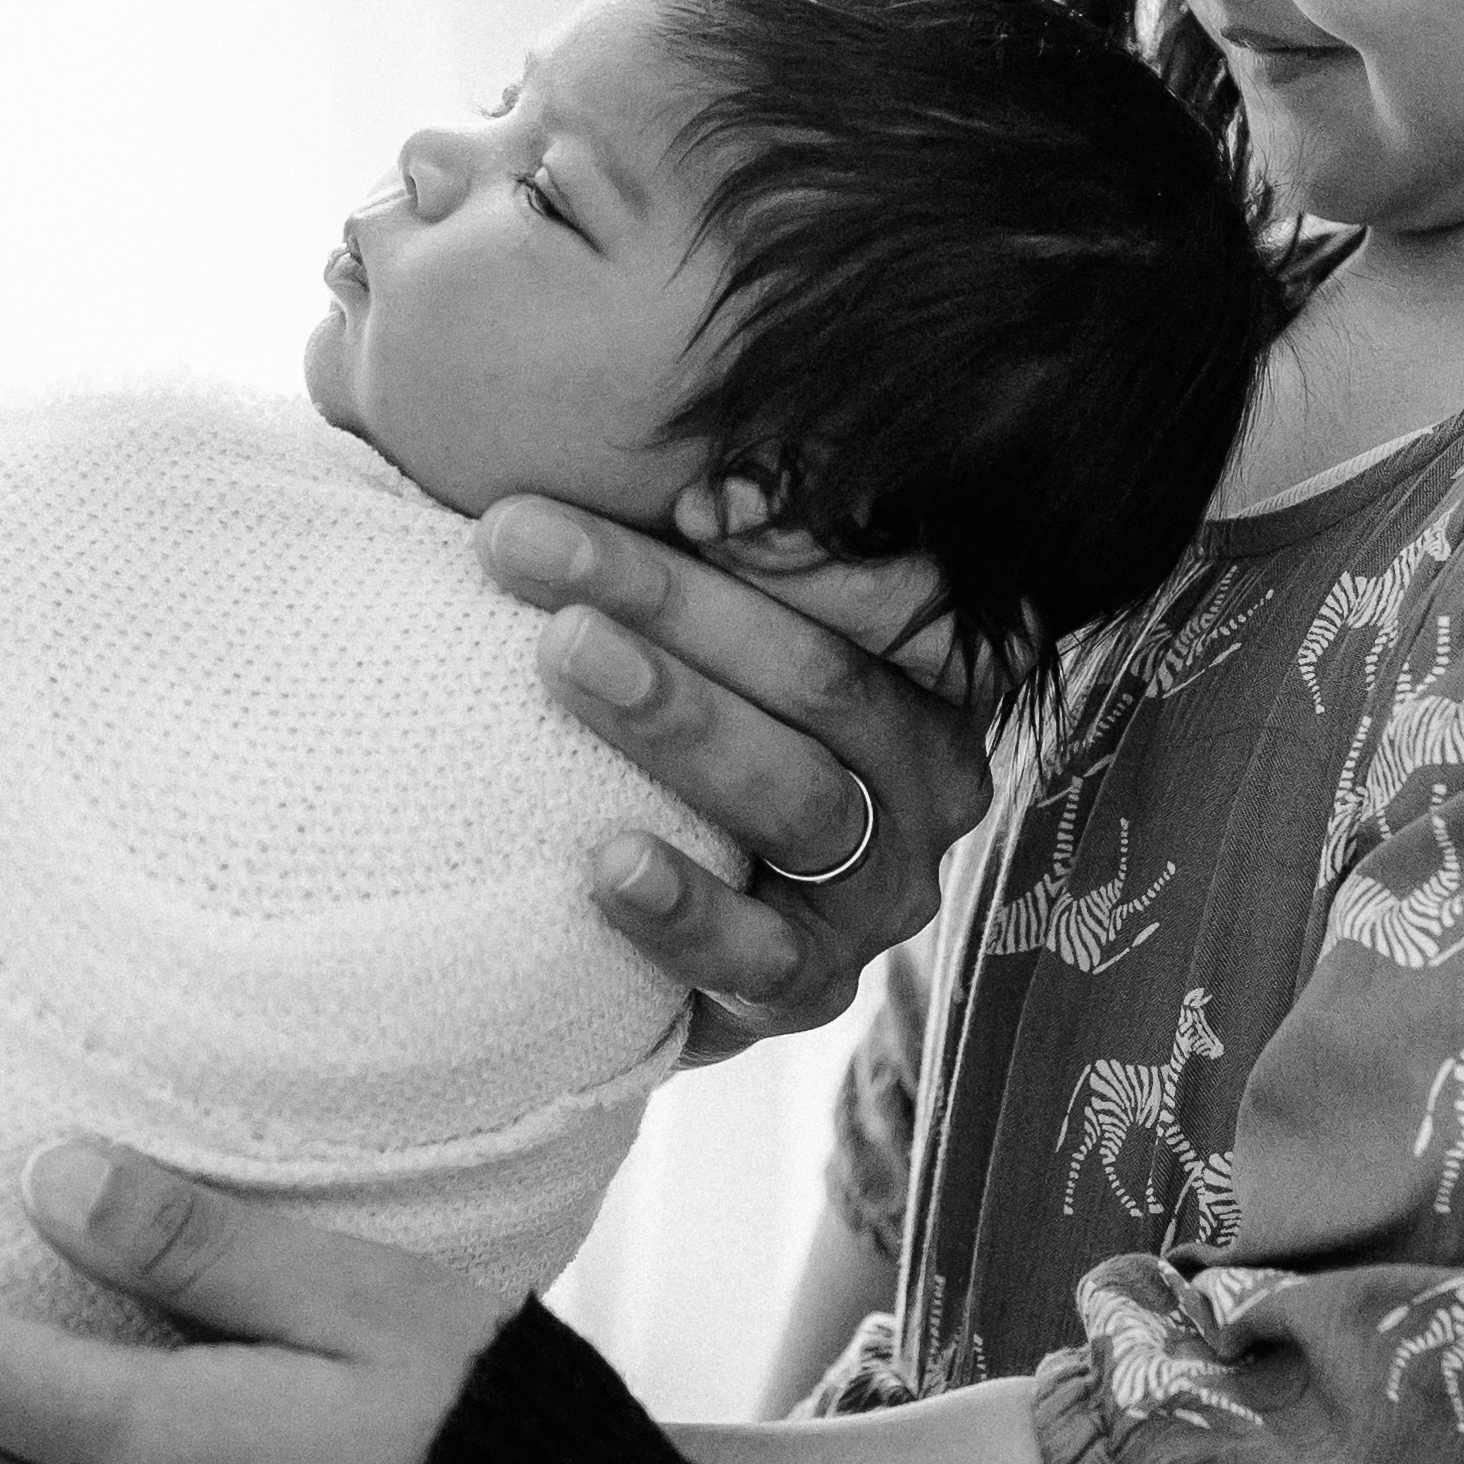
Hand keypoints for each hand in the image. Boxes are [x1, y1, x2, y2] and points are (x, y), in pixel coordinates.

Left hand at [478, 494, 989, 1056]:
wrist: (651, 876)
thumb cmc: (681, 677)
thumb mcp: (704, 592)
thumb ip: (724, 526)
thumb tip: (720, 475)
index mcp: (937, 663)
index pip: (898, 589)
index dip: (800, 541)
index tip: (687, 491)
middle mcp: (932, 776)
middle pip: (825, 680)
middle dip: (674, 601)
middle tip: (527, 539)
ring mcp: (879, 892)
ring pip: (801, 800)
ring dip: (677, 721)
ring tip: (560, 656)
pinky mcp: (808, 988)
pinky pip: (761, 959)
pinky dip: (685, 909)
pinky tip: (605, 863)